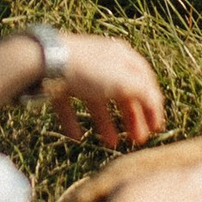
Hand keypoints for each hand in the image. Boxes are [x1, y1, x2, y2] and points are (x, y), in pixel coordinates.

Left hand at [42, 34, 167, 152]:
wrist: (44, 62)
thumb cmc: (89, 69)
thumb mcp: (124, 81)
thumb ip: (144, 94)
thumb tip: (156, 105)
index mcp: (122, 57)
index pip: (145, 81)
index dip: (153, 105)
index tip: (157, 127)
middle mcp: (103, 63)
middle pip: (123, 93)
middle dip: (132, 117)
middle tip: (138, 140)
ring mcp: (80, 73)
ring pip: (98, 101)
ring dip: (106, 123)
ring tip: (111, 144)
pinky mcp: (58, 83)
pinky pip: (70, 105)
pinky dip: (74, 122)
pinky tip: (77, 137)